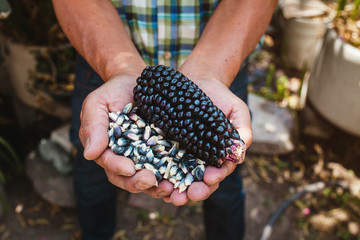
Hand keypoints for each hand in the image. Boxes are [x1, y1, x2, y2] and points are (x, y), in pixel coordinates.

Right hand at [79, 73, 175, 196]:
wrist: (136, 82)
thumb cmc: (113, 91)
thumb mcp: (97, 103)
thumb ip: (93, 127)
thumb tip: (89, 154)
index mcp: (105, 149)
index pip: (109, 163)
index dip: (118, 167)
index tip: (129, 168)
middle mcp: (123, 158)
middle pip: (127, 178)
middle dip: (137, 182)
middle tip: (150, 180)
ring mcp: (143, 157)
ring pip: (146, 179)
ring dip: (156, 187)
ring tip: (168, 188)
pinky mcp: (160, 153)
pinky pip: (165, 169)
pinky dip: (171, 177)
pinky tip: (179, 181)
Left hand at [161, 73, 252, 204]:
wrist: (199, 81)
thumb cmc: (222, 98)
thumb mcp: (237, 111)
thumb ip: (242, 131)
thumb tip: (240, 153)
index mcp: (218, 155)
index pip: (218, 172)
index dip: (214, 178)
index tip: (210, 178)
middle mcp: (200, 159)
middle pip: (198, 181)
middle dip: (193, 191)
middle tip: (185, 197)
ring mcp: (183, 154)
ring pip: (179, 177)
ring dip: (174, 189)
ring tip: (168, 196)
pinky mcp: (167, 145)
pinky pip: (163, 162)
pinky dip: (160, 174)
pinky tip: (155, 181)